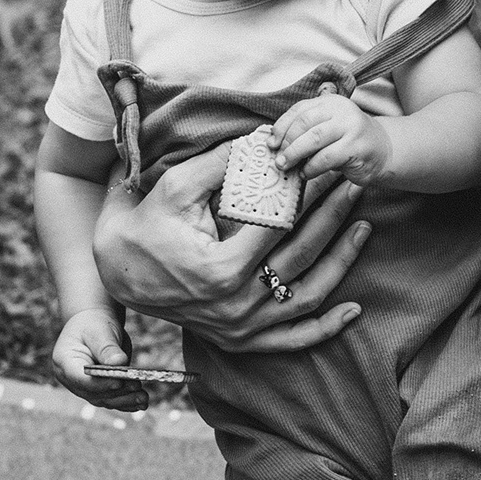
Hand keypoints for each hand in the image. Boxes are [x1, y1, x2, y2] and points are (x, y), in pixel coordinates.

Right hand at [52, 306, 150, 412]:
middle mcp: (72, 380)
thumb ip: (107, 347)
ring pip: (104, 399)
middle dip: (116, 392)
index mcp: (64, 362)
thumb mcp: (99, 331)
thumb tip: (120, 363)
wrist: (94, 325)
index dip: (99, 383)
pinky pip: (112, 400)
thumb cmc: (93, 324)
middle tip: (137, 386)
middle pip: (93, 392)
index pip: (80, 378)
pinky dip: (127, 403)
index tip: (119, 382)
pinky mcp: (98, 391)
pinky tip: (142, 404)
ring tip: (143, 398)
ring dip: (124, 400)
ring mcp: (84, 388)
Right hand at [93, 144, 372, 353]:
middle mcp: (236, 306)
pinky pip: (292, 340)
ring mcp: (241, 329)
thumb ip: (222, 162)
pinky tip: (353, 310)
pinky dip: (324, 327)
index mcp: (221, 269)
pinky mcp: (241, 342)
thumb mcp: (176, 187)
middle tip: (353, 185)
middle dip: (333, 217)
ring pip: (307, 297)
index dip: (308, 192)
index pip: (281, 224)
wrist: (116, 274)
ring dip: (341, 263)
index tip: (326, 165)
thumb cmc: (144, 225)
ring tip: (364, 227)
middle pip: (302, 256)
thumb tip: (265, 137)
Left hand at [272, 90, 390, 186]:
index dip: (282, 126)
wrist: (382, 150)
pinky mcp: (356, 147)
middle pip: (305, 123)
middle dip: (287, 143)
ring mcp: (351, 127)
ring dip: (296, 155)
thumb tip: (275, 142)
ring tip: (288, 167)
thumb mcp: (327, 127)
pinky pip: (326, 158)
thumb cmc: (347, 141)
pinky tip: (307, 173)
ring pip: (314, 139)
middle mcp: (342, 110)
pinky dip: (312, 167)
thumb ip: (306, 130)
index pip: (300, 109)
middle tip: (278, 160)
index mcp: (331, 102)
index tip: (271, 143)